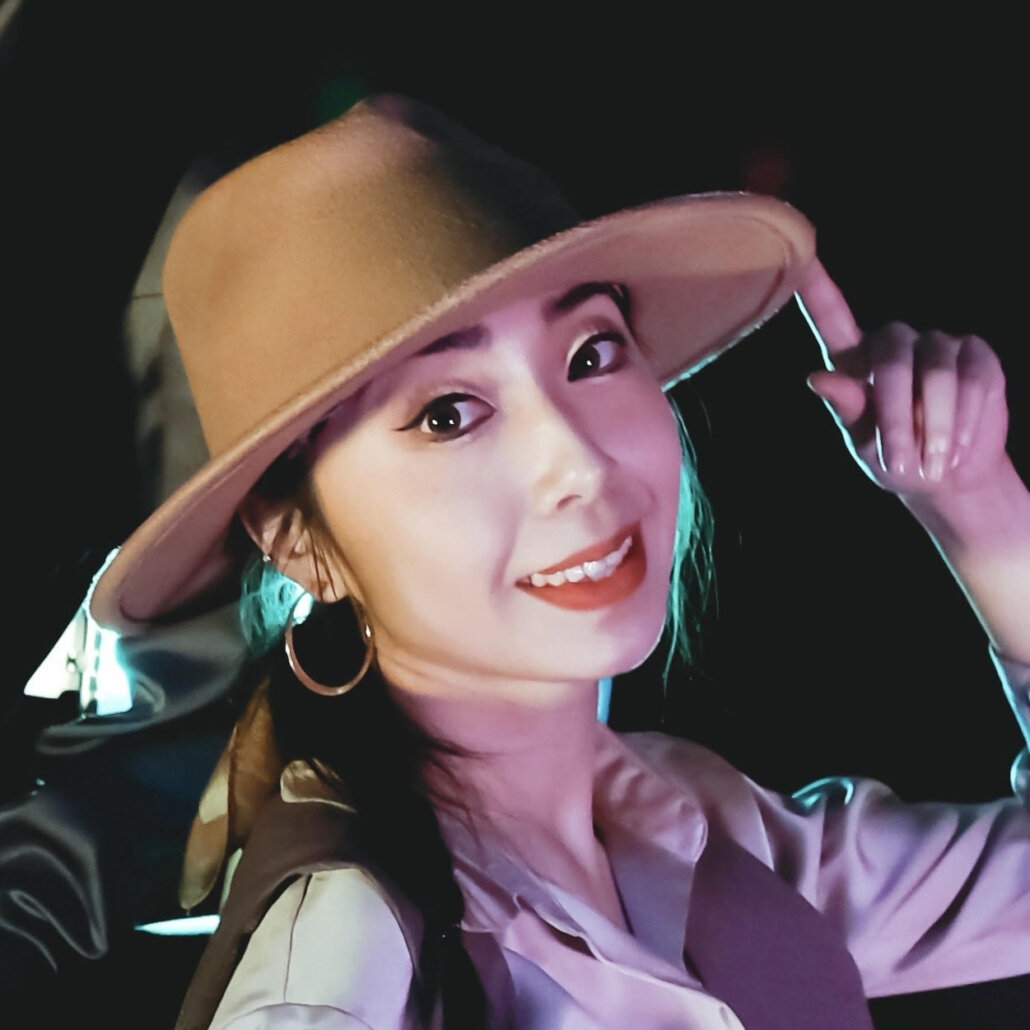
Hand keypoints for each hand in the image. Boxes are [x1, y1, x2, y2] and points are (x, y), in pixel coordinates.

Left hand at [796, 260, 1009, 499]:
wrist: (949, 478)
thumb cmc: (895, 460)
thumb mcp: (864, 443)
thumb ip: (847, 408)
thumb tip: (818, 378)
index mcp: (855, 361)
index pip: (832, 317)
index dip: (817, 289)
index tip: (803, 257)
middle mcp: (895, 342)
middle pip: (892, 360)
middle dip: (898, 417)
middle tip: (900, 463)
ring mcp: (938, 345)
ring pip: (937, 372)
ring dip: (936, 425)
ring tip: (933, 463)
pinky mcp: (977, 356)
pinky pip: (974, 381)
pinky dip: (965, 420)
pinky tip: (959, 446)